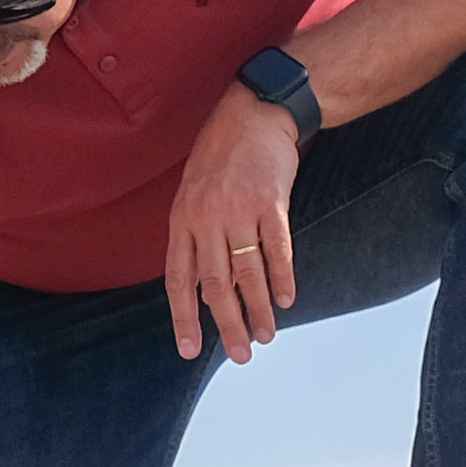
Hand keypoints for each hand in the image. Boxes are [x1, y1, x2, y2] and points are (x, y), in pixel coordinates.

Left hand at [163, 84, 303, 362]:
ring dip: (258, 309)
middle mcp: (206, 217)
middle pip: (215, 284)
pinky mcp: (270, 201)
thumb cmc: (222, 154)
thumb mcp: (193, 191)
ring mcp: (238, 209)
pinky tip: (286, 300)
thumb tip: (203, 284)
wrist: (253, 112)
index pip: (179, 279)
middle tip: (240, 355)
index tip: (190, 349)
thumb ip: (195, 234)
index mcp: (182, 218)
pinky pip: (277, 248)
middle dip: (227, 324)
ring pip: (246, 272)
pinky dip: (282, 277)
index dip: (184, 317)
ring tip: (266, 336)